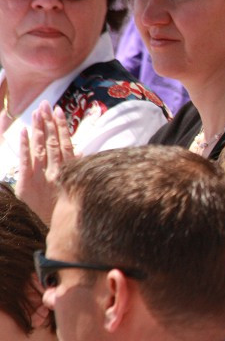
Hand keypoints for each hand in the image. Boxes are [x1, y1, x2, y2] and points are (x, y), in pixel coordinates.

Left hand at [17, 102, 75, 223]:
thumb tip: (84, 155)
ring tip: (35, 112)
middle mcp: (57, 172)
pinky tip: (23, 132)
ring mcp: (42, 178)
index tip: (59, 111)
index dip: (62, 126)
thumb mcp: (84, 192)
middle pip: (52, 142)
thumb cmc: (74, 213)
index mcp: (72, 173)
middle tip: (44, 104)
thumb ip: (83, 172)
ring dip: (37, 129)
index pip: (66, 143)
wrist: (61, 235)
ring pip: (40, 148)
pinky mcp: (27, 186)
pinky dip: (23, 147)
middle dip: (47, 122)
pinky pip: (24, 162)